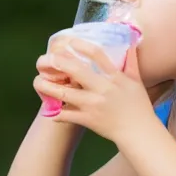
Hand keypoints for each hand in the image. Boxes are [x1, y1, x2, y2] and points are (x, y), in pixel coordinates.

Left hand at [33, 38, 156, 142]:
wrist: (138, 133)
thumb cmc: (138, 106)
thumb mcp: (136, 81)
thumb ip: (131, 61)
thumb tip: (131, 42)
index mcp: (115, 77)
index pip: (97, 55)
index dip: (81, 46)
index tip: (70, 41)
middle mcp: (102, 89)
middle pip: (76, 71)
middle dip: (58, 63)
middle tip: (46, 59)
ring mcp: (93, 105)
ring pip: (65, 93)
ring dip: (48, 87)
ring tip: (37, 81)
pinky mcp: (87, 119)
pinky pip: (66, 115)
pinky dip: (56, 112)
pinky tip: (48, 109)